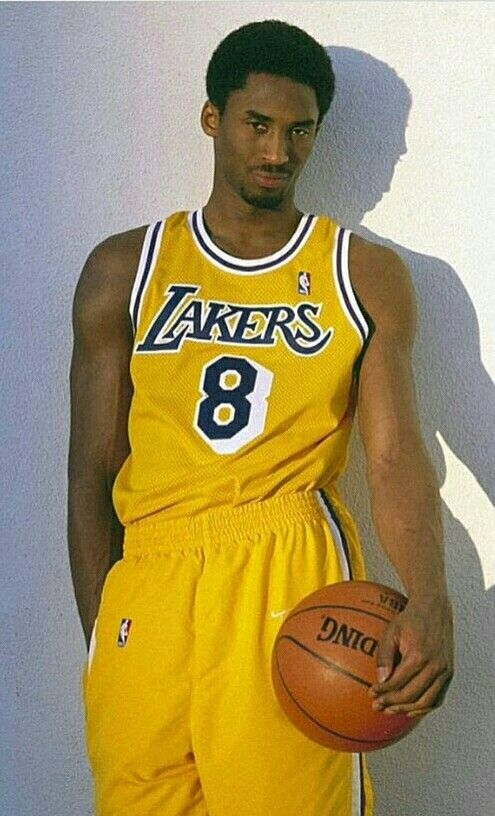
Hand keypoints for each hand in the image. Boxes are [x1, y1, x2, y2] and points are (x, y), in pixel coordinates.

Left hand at [369, 596, 453, 717]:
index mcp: (419, 655)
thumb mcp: (391, 632)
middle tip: (377, 706)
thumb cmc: (409, 620)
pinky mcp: (449, 673)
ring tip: (390, 710)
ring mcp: (444, 671)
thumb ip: (385, 656)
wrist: (434, 610)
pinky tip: (409, 709)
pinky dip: (424, 708)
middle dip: (392, 703)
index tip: (371, 694)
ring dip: (406, 709)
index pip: (398, 682)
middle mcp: (435, 666)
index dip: (383, 691)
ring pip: (425, 702)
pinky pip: (438, 698)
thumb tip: (380, 680)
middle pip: (411, 695)